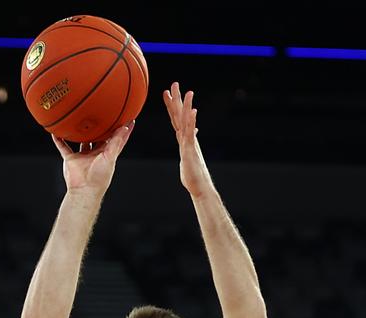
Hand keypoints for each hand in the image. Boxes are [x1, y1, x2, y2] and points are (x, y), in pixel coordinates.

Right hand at [51, 122, 133, 193]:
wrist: (84, 190)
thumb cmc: (99, 178)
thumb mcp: (110, 157)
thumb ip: (116, 142)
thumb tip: (125, 128)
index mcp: (107, 153)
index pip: (117, 139)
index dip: (123, 130)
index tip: (129, 119)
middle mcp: (95, 154)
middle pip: (99, 137)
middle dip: (101, 127)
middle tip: (102, 113)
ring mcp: (83, 156)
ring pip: (81, 140)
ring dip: (79, 132)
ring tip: (78, 119)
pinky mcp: (71, 159)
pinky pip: (63, 147)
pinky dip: (59, 141)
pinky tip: (55, 133)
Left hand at [163, 82, 213, 196]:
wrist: (199, 186)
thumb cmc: (191, 175)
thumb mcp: (186, 157)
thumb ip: (186, 146)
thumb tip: (187, 140)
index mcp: (183, 139)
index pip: (176, 119)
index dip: (172, 106)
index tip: (167, 93)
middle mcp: (187, 137)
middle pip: (181, 115)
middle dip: (178, 99)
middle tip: (174, 83)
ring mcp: (190, 142)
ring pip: (187, 121)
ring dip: (187, 106)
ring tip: (188, 92)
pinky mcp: (190, 150)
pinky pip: (190, 133)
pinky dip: (191, 122)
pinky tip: (193, 111)